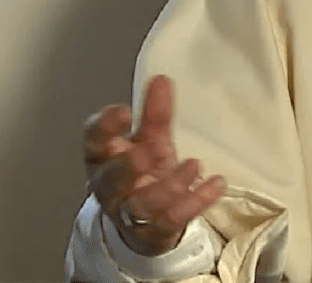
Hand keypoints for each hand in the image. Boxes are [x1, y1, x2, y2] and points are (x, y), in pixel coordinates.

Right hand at [82, 75, 226, 256]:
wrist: (145, 222)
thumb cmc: (142, 173)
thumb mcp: (150, 140)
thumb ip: (154, 113)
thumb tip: (161, 79)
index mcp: (104, 158)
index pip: (94, 141)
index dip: (105, 127)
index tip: (124, 111)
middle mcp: (111, 189)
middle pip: (110, 180)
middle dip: (126, 168)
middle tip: (145, 154)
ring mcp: (130, 214)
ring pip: (141, 205)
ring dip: (168, 186)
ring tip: (194, 164)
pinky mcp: (154, 233)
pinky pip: (172, 220)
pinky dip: (196, 202)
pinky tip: (216, 184)